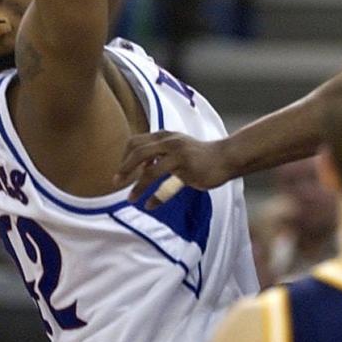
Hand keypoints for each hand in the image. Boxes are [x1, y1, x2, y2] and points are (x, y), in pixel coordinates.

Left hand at [115, 129, 233, 203]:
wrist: (225, 157)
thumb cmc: (199, 156)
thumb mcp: (177, 149)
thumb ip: (159, 154)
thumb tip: (141, 168)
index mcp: (164, 136)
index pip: (135, 142)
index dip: (125, 157)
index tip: (121, 173)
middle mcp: (169, 142)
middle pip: (138, 152)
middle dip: (125, 169)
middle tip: (116, 182)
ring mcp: (178, 154)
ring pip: (150, 171)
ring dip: (138, 186)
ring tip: (130, 199)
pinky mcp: (187, 169)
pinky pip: (166, 186)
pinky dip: (156, 197)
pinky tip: (150, 205)